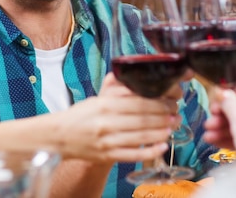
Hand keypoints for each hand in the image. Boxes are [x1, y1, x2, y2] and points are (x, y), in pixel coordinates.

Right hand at [54, 73, 178, 163]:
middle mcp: (107, 123)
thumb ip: (116, 90)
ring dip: (162, 132)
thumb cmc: (80, 116)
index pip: (139, 102)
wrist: (59, 137)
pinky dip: (151, 151)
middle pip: (144, 119)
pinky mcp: (108, 155)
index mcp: (104, 105)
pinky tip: (162, 146)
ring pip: (142, 137)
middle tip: (176, 114)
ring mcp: (108, 141)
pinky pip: (135, 154)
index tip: (171, 101)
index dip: (159, 102)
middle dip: (164, 116)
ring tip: (173, 127)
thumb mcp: (96, 99)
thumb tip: (136, 80)